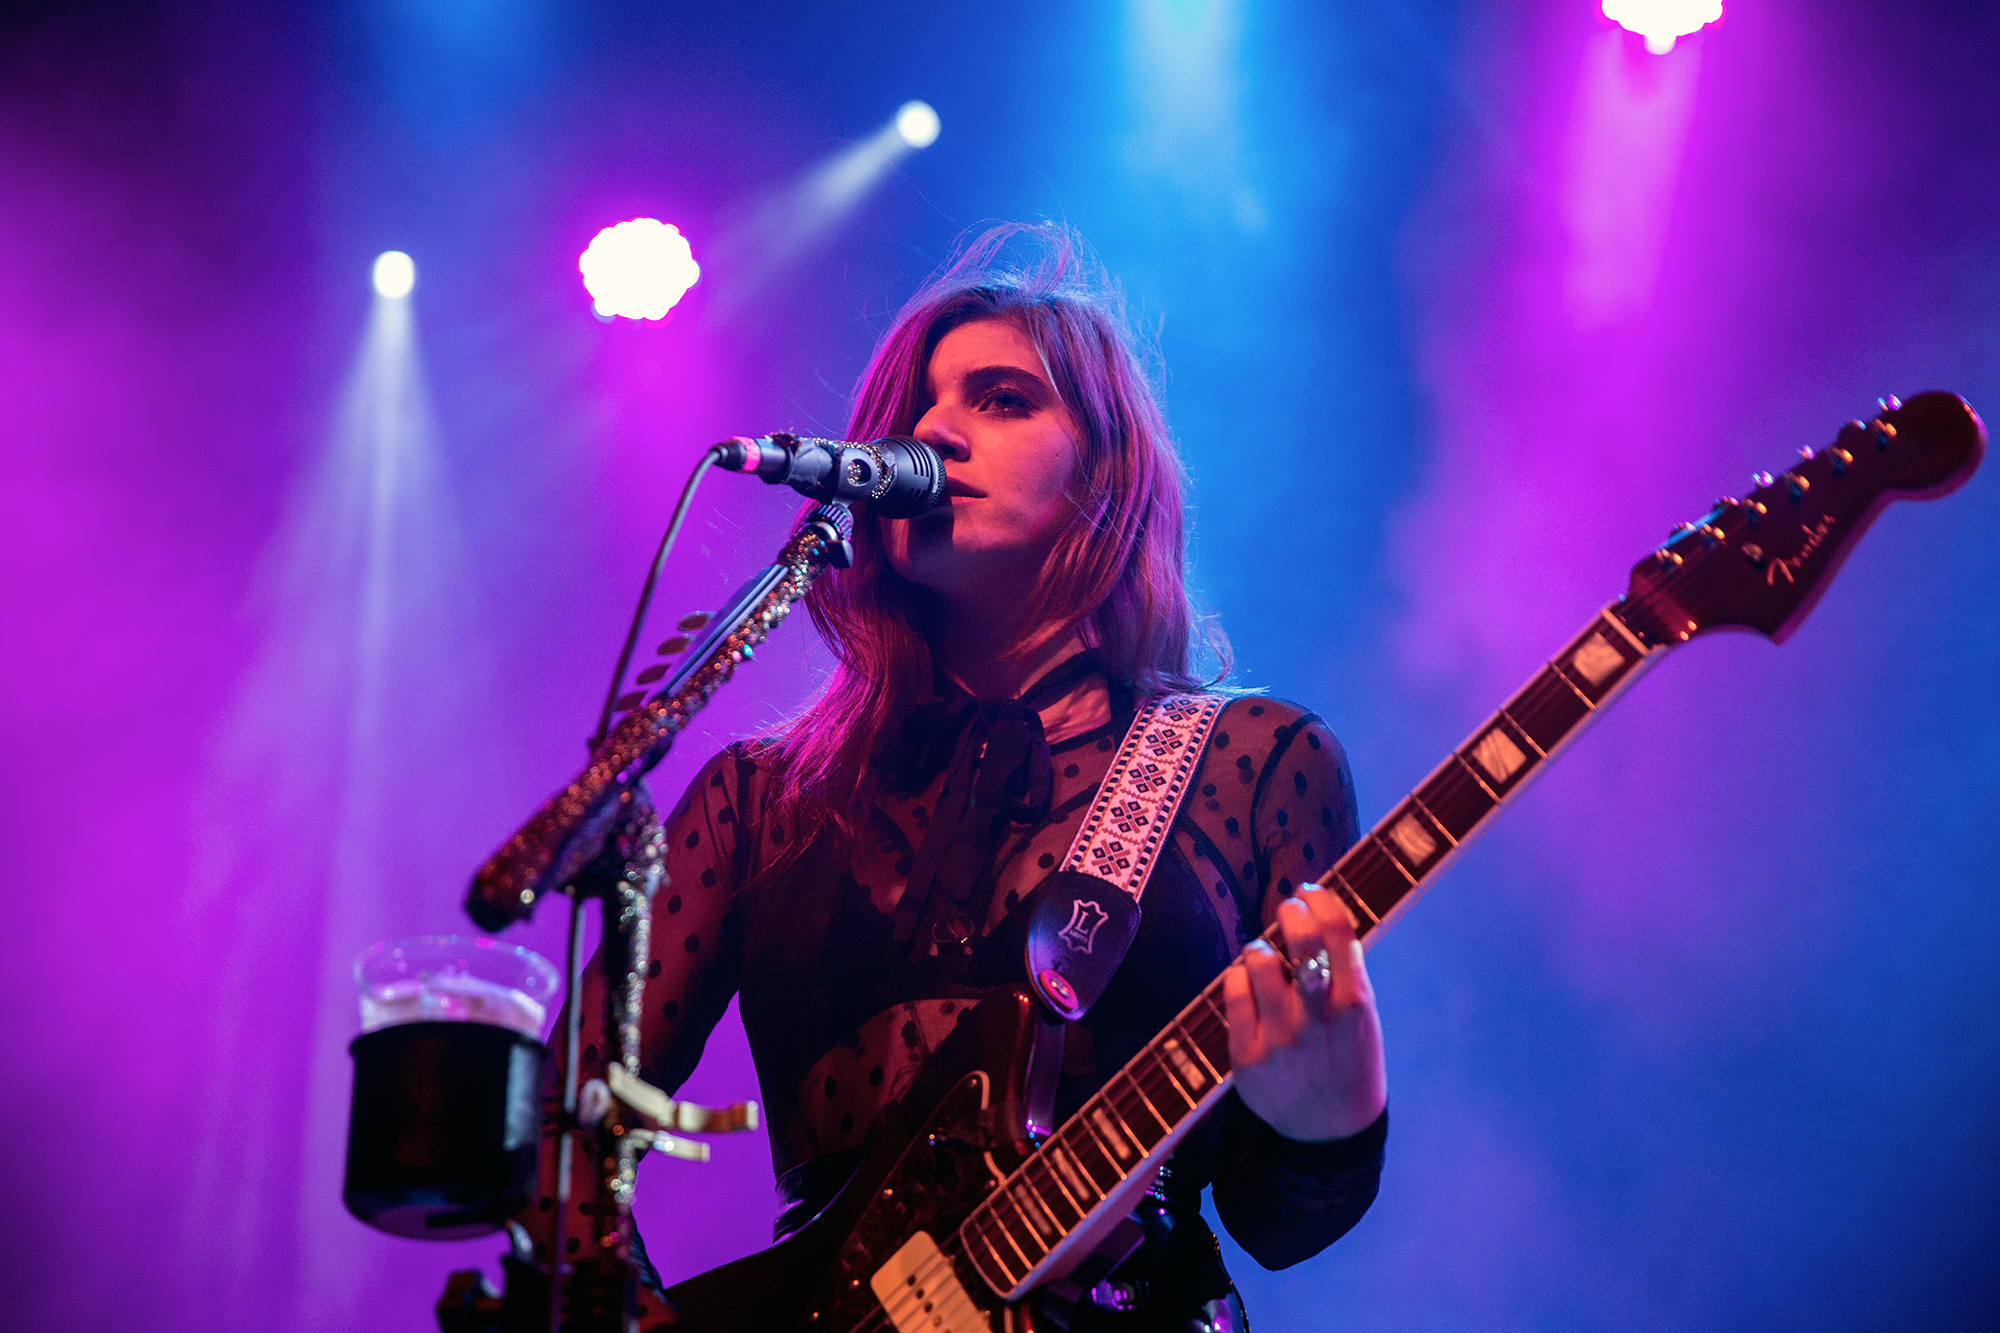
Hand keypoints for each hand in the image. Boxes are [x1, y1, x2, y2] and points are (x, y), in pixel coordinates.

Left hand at [1222, 885, 1387, 1141]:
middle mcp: (1318, 1019)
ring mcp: (1281, 1038)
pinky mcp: (1248, 1055)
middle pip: (1301, 940)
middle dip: (1291, 912)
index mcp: (1355, 1005)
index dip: (1322, 901)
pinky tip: (1247, 982)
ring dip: (1259, 948)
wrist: (1330, 1133)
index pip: (1339, 932)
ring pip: (1259, 962)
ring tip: (1263, 956)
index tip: (1312, 893)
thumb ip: (1347, 975)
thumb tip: (1323, 920)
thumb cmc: (1348, 1064)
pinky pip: (1233, 992)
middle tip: (1288, 909)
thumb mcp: (1363, 1020)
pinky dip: (1239, 977)